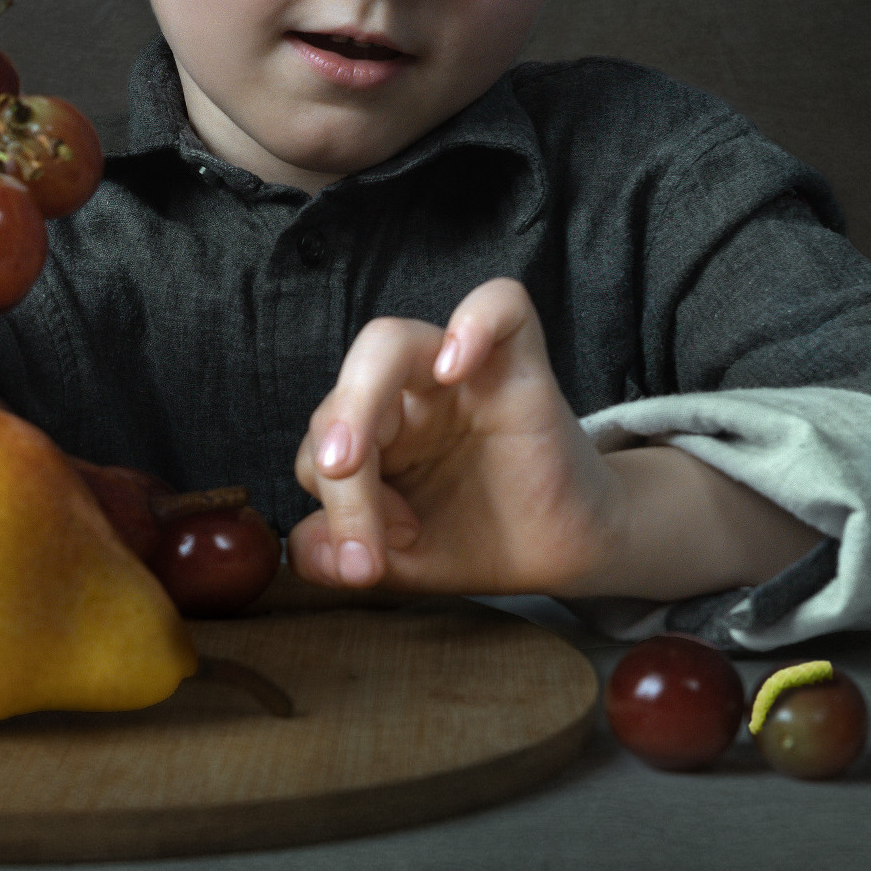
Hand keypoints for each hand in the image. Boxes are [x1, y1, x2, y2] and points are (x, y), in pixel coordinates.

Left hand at [287, 278, 626, 596]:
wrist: (568, 551)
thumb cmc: (484, 541)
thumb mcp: (406, 565)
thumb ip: (346, 555)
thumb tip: (302, 552)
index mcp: (375, 438)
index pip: (323, 445)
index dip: (333, 504)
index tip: (369, 564)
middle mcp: (409, 397)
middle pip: (343, 391)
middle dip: (332, 462)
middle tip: (347, 521)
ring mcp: (462, 374)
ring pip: (390, 341)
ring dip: (357, 400)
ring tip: (352, 461)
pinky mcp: (520, 364)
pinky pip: (500, 305)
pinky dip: (473, 322)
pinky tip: (455, 368)